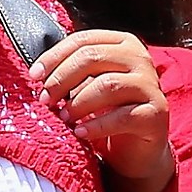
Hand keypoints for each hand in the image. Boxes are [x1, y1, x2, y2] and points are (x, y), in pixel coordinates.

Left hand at [31, 30, 173, 191]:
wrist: (136, 150)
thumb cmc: (108, 113)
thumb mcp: (89, 86)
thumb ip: (72, 73)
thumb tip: (38, 74)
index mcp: (124, 44)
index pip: (83, 40)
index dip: (55, 56)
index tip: (34, 76)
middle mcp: (141, 59)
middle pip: (93, 57)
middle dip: (62, 79)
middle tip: (45, 99)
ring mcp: (151, 85)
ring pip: (108, 85)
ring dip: (78, 102)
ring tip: (63, 117)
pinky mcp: (156, 114)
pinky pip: (122, 116)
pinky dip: (97, 125)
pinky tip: (81, 133)